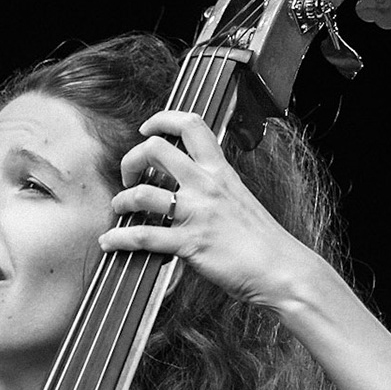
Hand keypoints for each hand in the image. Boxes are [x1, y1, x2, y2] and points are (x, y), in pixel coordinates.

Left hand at [98, 109, 319, 307]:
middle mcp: (206, 185)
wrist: (281, 269)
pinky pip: (142, 236)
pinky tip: (109, 242)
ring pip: (142, 193)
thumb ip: (215, 188)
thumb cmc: (263, 241)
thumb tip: (191, 187)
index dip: (162, 119)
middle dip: (131, 159)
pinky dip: (119, 238)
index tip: (147, 129)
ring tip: (119, 209)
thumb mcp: (239, 199)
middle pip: (156, 149)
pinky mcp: (189, 243)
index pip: (191, 125)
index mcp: (220, 171)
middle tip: (129, 176)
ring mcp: (196, 213)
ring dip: (121, 200)